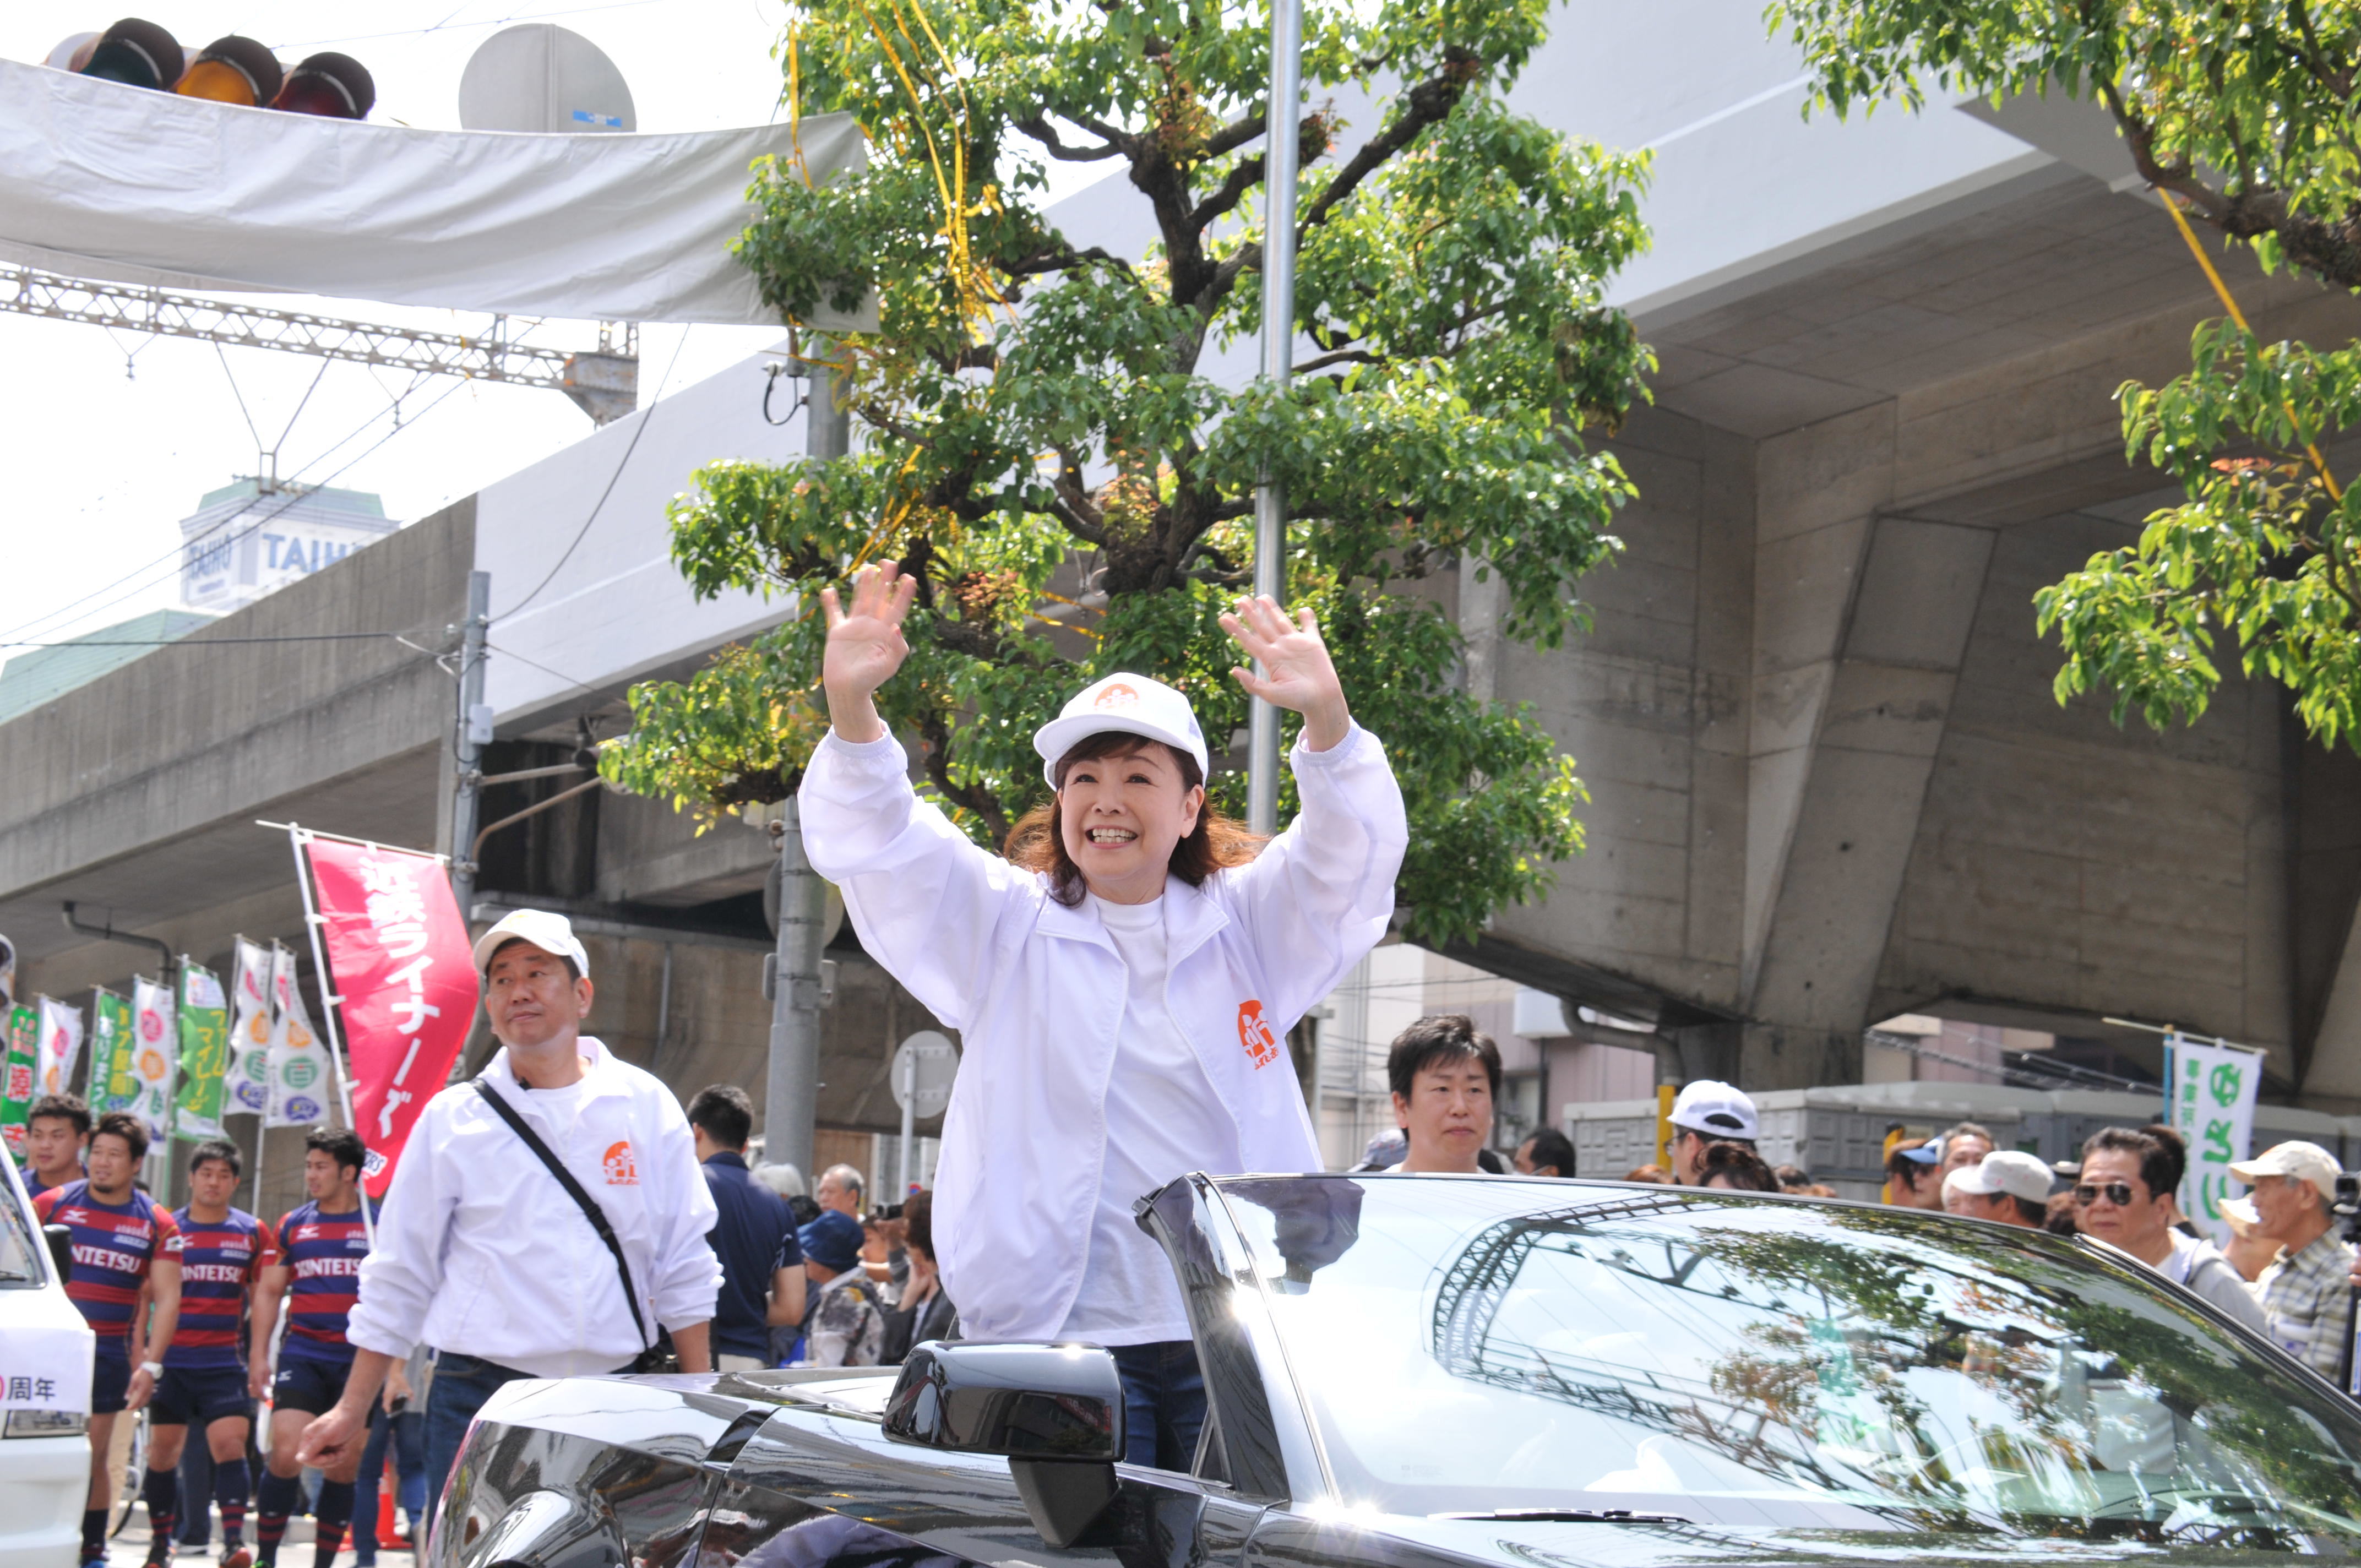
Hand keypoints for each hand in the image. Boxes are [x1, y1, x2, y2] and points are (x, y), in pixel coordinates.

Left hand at [126, 1366, 155, 1412]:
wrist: (149, 1368)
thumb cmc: (140, 1374)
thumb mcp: (133, 1382)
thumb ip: (130, 1391)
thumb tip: (126, 1399)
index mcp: (142, 1391)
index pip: (137, 1402)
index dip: (132, 1406)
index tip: (127, 1408)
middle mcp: (147, 1392)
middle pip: (143, 1403)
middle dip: (136, 1406)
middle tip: (130, 1408)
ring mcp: (150, 1390)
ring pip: (147, 1400)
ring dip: (141, 1404)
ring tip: (135, 1405)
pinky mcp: (151, 1388)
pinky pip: (149, 1397)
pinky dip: (145, 1400)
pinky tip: (141, 1399)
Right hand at [248, 1361, 271, 1402]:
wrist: (256, 1358)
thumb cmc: (263, 1364)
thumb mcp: (267, 1371)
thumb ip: (267, 1380)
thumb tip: (270, 1387)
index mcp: (257, 1380)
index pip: (259, 1392)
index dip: (263, 1398)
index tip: (268, 1400)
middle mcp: (252, 1382)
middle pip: (254, 1394)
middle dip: (260, 1398)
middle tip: (267, 1399)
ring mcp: (250, 1381)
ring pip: (252, 1392)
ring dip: (257, 1395)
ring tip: (264, 1395)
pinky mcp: (250, 1379)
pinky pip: (251, 1388)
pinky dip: (255, 1391)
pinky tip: (261, 1389)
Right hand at [296, 1403, 366, 1470]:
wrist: (355, 1413)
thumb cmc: (340, 1422)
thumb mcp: (326, 1435)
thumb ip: (312, 1448)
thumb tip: (298, 1459)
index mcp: (308, 1438)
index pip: (304, 1458)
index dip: (315, 1461)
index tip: (327, 1458)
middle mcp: (313, 1442)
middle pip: (315, 1462)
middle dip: (327, 1461)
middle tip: (337, 1454)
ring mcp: (323, 1445)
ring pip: (326, 1462)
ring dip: (336, 1459)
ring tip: (343, 1450)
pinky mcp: (333, 1447)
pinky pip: (334, 1459)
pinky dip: (340, 1456)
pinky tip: (345, 1449)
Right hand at [384, 1362, 411, 1411]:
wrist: (395, 1373)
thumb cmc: (399, 1380)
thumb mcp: (406, 1387)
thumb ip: (409, 1394)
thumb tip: (412, 1400)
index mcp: (388, 1395)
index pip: (386, 1406)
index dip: (388, 1411)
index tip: (392, 1414)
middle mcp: (386, 1395)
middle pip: (385, 1405)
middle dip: (390, 1409)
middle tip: (396, 1411)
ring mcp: (386, 1393)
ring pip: (386, 1402)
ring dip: (390, 1404)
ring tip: (398, 1406)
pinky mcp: (387, 1391)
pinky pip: (388, 1398)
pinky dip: (391, 1401)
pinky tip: (397, 1400)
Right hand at [820, 564, 918, 743]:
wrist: (848, 690)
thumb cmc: (871, 680)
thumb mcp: (889, 666)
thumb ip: (898, 648)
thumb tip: (897, 627)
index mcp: (886, 633)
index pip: (897, 608)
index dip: (903, 594)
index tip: (909, 578)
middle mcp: (872, 626)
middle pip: (880, 598)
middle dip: (885, 580)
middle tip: (890, 561)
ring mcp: (855, 627)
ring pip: (860, 600)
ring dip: (864, 584)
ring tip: (868, 567)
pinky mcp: (838, 632)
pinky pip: (834, 613)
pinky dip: (830, 602)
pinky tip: (828, 589)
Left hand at [1220, 595, 1350, 751]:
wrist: (1321, 701)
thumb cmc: (1296, 701)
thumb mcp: (1271, 694)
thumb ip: (1252, 684)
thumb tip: (1234, 671)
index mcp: (1269, 659)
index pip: (1249, 640)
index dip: (1236, 629)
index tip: (1224, 618)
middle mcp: (1280, 649)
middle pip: (1262, 627)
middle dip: (1250, 614)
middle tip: (1239, 600)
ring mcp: (1296, 644)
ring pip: (1280, 622)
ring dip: (1271, 609)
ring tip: (1261, 597)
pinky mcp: (1314, 643)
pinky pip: (1309, 627)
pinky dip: (1307, 617)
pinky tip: (1303, 609)